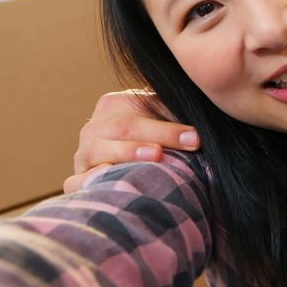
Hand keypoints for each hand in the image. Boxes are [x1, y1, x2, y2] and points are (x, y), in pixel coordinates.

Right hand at [64, 90, 199, 192]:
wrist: (123, 163)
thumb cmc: (153, 142)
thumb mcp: (162, 121)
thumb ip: (176, 113)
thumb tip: (210, 110)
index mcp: (113, 105)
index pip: (141, 110)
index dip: (171, 125)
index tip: (199, 137)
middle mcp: (93, 128)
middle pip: (125, 128)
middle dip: (161, 134)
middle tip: (191, 143)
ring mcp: (82, 154)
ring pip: (99, 150)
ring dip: (128, 152)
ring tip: (156, 155)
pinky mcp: (75, 180)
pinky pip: (76, 181)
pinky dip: (89, 181)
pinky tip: (110, 180)